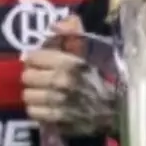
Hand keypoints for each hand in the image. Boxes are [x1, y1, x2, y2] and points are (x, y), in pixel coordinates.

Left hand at [22, 16, 116, 135]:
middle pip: (27, 76)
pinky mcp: (58, 120)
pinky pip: (34, 113)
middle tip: (40, 78)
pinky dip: (38, 110)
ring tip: (42, 93)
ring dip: (34, 94)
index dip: (35, 59)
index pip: (34, 57)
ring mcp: (59, 103)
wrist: (117, 109)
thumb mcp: (93, 51)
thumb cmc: (103, 78)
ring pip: (28, 95)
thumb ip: (74, 34)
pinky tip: (46, 107)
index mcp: (69, 62)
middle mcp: (61, 82)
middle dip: (33, 76)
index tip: (39, 61)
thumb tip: (55, 26)